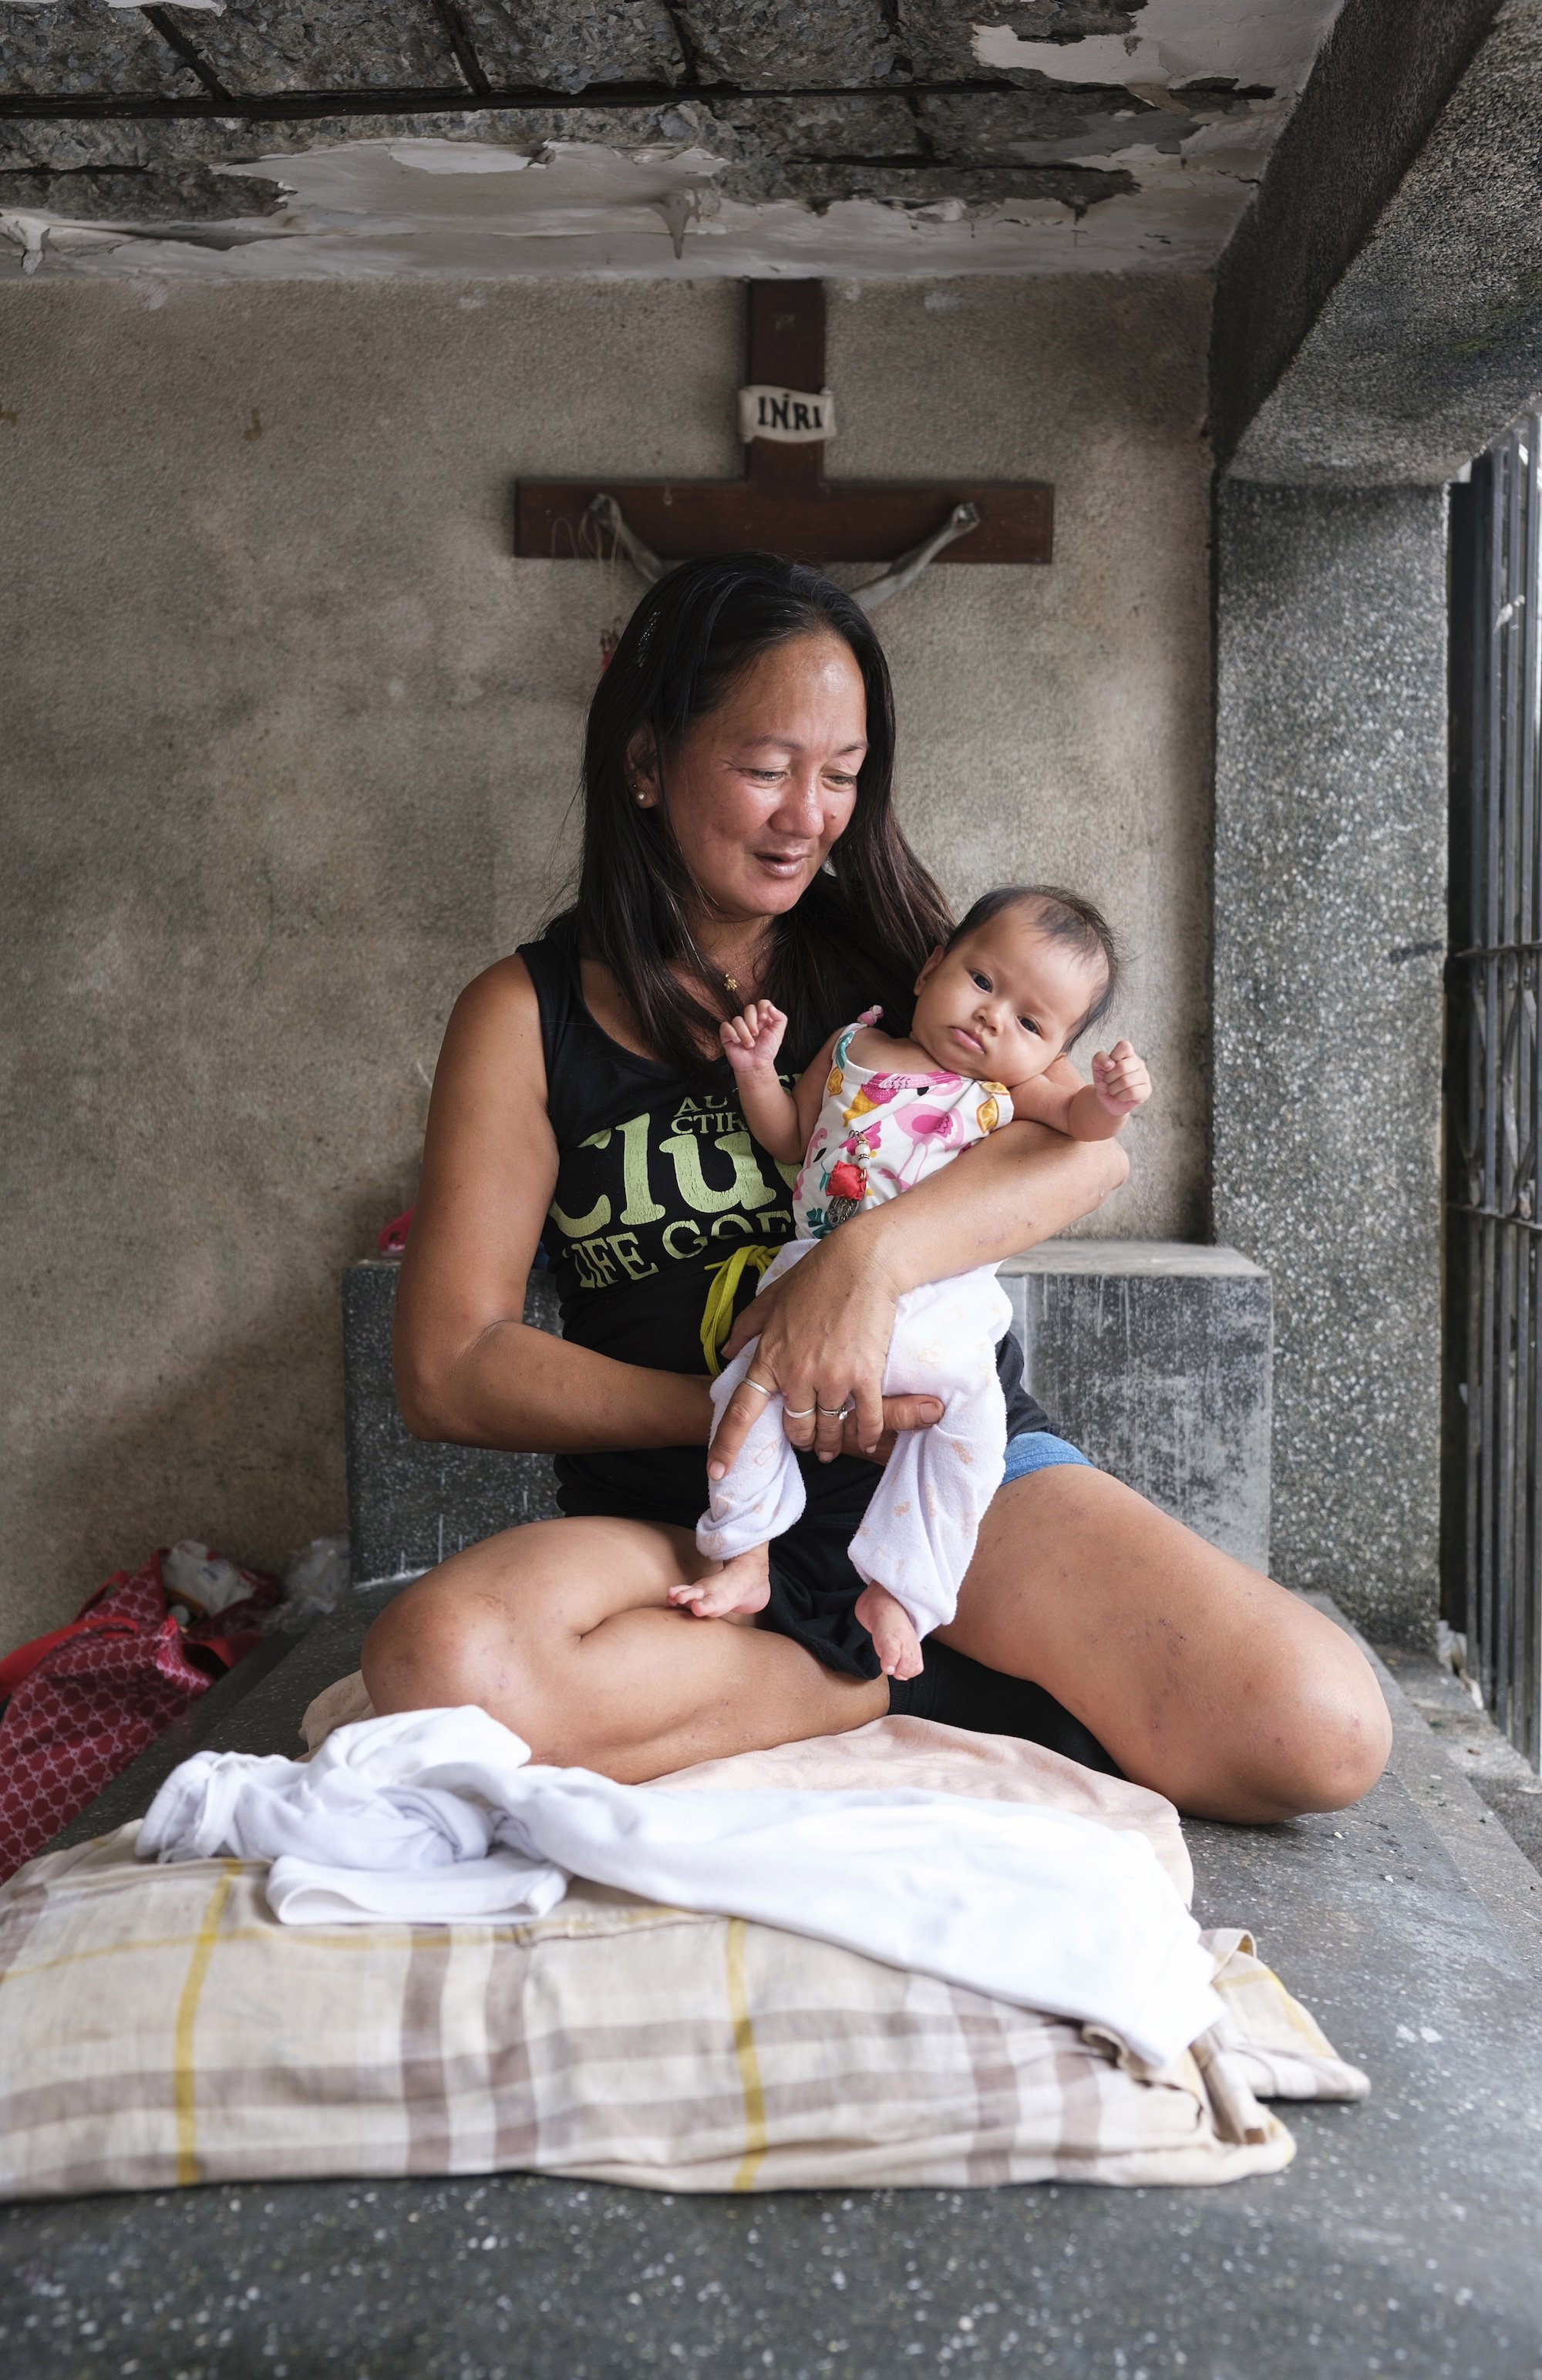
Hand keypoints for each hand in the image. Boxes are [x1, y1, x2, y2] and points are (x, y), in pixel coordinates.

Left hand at [710, 1243, 940, 1474]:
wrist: (860, 1262)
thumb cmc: (815, 1276)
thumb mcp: (770, 1299)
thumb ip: (745, 1328)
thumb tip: (726, 1352)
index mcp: (770, 1358)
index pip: (742, 1411)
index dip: (727, 1445)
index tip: (717, 1472)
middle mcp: (797, 1374)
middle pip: (794, 1427)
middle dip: (799, 1439)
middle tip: (806, 1442)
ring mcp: (832, 1378)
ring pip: (828, 1428)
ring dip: (830, 1442)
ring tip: (832, 1448)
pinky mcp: (865, 1376)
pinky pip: (866, 1420)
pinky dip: (865, 1435)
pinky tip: (864, 1441)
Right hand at [719, 999, 787, 1077]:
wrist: (756, 1065)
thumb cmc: (767, 1050)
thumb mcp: (778, 1033)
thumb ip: (780, 1018)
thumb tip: (770, 1007)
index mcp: (762, 1018)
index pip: (762, 1003)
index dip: (762, 1008)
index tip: (764, 1019)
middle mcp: (750, 1020)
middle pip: (749, 1008)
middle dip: (753, 1022)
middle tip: (756, 1035)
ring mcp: (738, 1027)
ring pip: (737, 1019)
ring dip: (744, 1033)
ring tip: (749, 1045)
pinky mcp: (727, 1034)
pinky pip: (725, 1026)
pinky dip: (732, 1033)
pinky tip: (737, 1042)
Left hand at [1090, 1039, 1150, 1117]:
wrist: (1106, 1099)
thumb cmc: (1104, 1080)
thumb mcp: (1097, 1067)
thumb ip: (1100, 1058)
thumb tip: (1110, 1064)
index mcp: (1128, 1054)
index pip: (1124, 1046)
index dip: (1113, 1056)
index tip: (1109, 1066)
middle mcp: (1138, 1063)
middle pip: (1122, 1067)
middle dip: (1109, 1078)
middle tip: (1109, 1081)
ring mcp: (1144, 1076)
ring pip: (1126, 1082)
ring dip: (1113, 1089)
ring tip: (1114, 1089)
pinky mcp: (1146, 1090)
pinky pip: (1132, 1092)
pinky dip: (1121, 1096)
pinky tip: (1121, 1096)